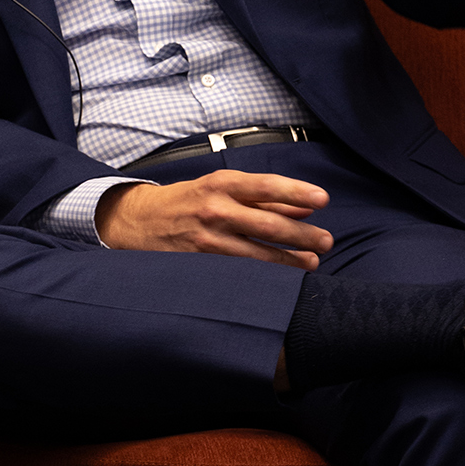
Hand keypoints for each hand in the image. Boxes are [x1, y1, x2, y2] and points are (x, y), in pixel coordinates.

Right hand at [95, 172, 332, 268]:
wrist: (137, 221)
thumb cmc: (186, 201)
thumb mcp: (220, 188)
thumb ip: (263, 197)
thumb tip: (305, 204)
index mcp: (220, 183)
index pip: (265, 186)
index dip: (296, 192)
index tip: (323, 199)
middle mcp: (214, 209)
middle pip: (268, 224)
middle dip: (302, 234)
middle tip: (327, 240)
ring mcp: (207, 240)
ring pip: (257, 254)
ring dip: (290, 261)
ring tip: (313, 263)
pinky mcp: (201, 264)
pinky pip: (240, 273)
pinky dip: (265, 277)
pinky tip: (283, 282)